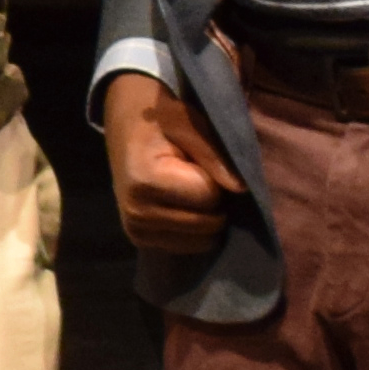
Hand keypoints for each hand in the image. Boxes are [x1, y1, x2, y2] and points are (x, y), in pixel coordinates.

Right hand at [102, 68, 251, 254]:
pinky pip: (187, 248)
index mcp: (145, 182)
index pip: (208, 197)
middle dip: (214, 202)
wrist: (126, 126)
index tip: (198, 161)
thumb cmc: (162, 121)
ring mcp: (136, 230)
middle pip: (207, 224)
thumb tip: (242, 189)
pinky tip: (183, 206)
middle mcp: (136, 212)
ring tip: (189, 191)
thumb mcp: (190, 125)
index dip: (215, 178)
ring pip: (200, 240)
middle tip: (197, 175)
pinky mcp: (139, 239)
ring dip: (206, 217)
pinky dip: (195, 230)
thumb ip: (215, 156)